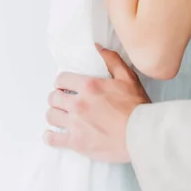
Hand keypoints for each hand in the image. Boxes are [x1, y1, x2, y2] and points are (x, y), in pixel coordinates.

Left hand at [44, 46, 150, 162]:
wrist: (140, 134)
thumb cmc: (136, 106)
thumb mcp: (127, 77)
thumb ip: (111, 59)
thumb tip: (97, 47)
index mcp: (89, 86)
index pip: (62, 79)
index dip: (62, 81)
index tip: (65, 85)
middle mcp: (79, 104)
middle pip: (53, 97)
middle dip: (56, 96)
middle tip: (63, 99)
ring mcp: (76, 124)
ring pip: (51, 116)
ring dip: (54, 113)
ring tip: (60, 114)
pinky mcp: (76, 143)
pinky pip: (52, 138)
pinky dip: (50, 136)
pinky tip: (53, 134)